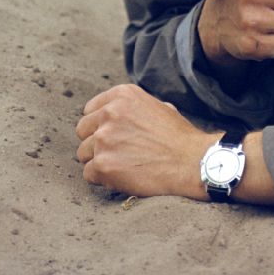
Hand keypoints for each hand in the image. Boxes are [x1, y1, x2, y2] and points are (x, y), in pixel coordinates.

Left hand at [75, 84, 213, 198]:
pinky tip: (121, 178)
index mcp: (122, 95)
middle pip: (83, 130)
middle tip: (115, 153)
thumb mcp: (157, 105)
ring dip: (98, 161)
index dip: (99, 125)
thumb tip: (115, 113)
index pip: (90, 110)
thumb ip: (131, 107)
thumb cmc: (178, 137)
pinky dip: (102, 179)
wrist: (191, 162)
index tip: (110, 135)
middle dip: (95, 142)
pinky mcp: (102, 165)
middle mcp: (109, 113)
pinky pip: (89, 174)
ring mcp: (104, 139)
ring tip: (122, 166)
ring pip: (83, 153)